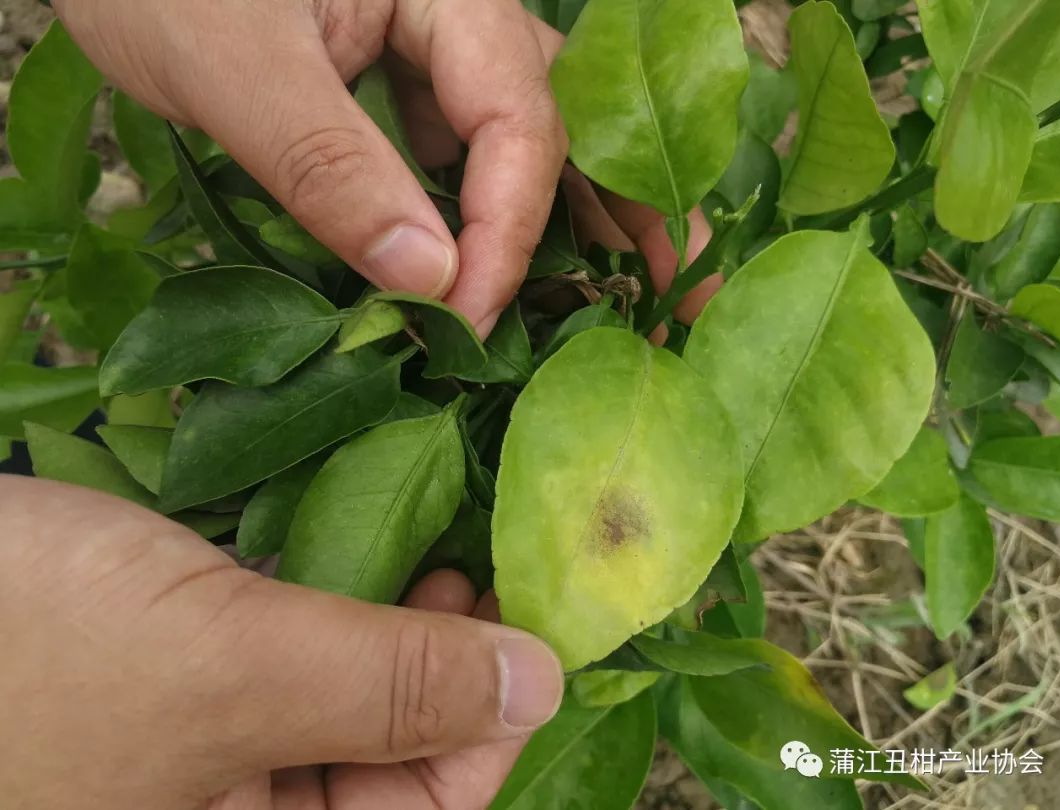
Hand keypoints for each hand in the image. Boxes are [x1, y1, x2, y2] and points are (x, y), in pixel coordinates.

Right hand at [0, 475, 563, 809]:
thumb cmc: (26, 649)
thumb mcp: (229, 672)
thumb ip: (389, 689)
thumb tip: (539, 685)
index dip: (494, 727)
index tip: (533, 621)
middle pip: (390, 762)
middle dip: (451, 670)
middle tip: (484, 574)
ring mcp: (197, 755)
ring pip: (344, 706)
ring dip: (397, 631)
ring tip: (437, 556)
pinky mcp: (170, 685)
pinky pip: (283, 663)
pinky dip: (330, 609)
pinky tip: (355, 551)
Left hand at [52, 0, 719, 337]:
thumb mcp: (233, 68)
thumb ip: (332, 168)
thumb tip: (431, 281)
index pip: (517, 128)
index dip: (506, 235)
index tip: (469, 322)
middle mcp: (462, 21)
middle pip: (571, 123)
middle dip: (633, 210)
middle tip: (685, 294)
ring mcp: (434, 52)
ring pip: (532, 142)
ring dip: (586, 216)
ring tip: (639, 290)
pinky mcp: (399, 85)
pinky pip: (470, 155)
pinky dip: (500, 214)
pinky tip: (514, 265)